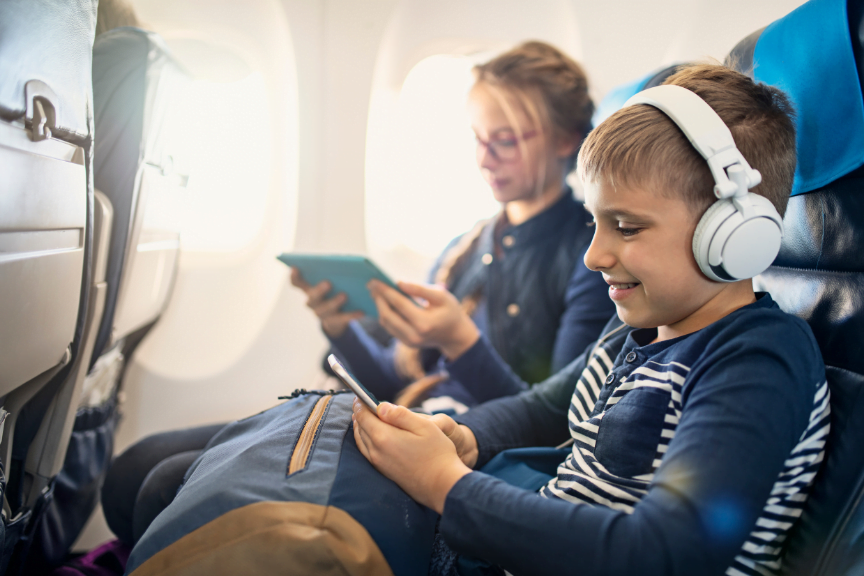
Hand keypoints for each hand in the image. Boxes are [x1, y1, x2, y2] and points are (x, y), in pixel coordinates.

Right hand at [290, 268, 363, 336]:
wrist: (337, 318)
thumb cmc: (335, 291)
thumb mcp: (334, 281)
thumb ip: (336, 273)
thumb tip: (349, 263)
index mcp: (310, 289)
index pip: (297, 283)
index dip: (294, 276)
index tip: (295, 268)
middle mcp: (312, 302)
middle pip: (312, 297)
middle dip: (319, 290)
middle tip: (328, 283)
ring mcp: (321, 314)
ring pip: (325, 310)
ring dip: (334, 302)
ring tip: (345, 295)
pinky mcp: (333, 323)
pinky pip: (342, 319)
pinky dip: (351, 315)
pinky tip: (361, 312)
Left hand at [352, 399, 471, 513]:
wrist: (443, 485)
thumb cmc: (437, 453)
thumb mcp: (424, 426)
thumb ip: (401, 414)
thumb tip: (381, 406)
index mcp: (384, 437)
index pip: (363, 416)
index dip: (360, 404)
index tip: (359, 396)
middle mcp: (376, 451)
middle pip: (360, 428)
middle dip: (359, 415)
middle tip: (361, 404)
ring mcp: (378, 464)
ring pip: (361, 441)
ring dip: (360, 428)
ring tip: (363, 418)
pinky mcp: (383, 472)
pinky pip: (366, 452)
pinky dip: (364, 440)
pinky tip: (371, 437)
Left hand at [367, 280, 479, 359]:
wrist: (455, 334)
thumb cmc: (450, 311)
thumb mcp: (441, 296)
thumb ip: (420, 289)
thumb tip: (399, 282)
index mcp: (424, 324)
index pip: (399, 304)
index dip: (386, 291)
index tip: (375, 280)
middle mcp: (414, 336)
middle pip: (387, 315)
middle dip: (378, 298)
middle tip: (371, 284)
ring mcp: (409, 342)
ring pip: (386, 323)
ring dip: (379, 306)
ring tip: (375, 291)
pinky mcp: (406, 343)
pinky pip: (390, 327)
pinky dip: (385, 313)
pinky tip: (382, 301)